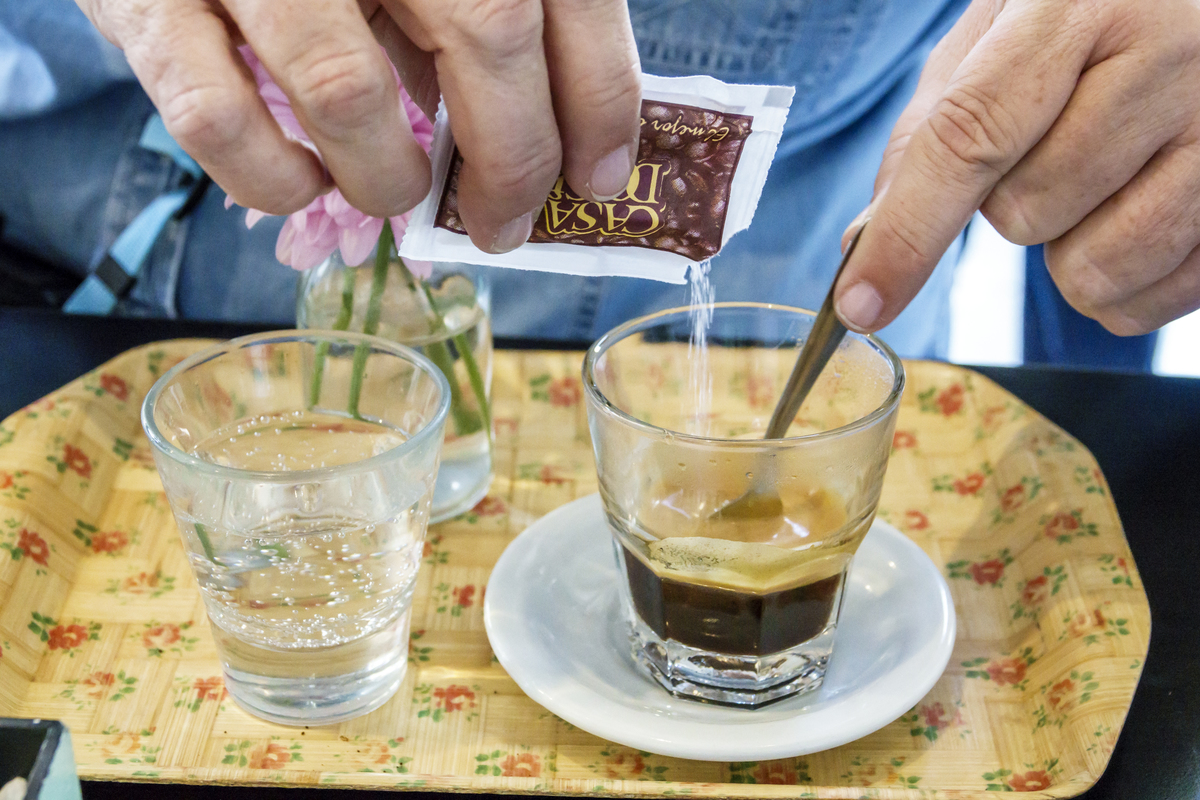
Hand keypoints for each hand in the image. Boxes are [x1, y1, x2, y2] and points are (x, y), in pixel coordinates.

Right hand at [74, 0, 641, 252]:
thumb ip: (463, 23)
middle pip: (489, 31)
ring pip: (350, 90)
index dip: (600, 97)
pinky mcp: (151, 4)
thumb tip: (529, 133)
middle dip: (516, 159)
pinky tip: (300, 185)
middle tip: (507, 224)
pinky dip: (273, 180)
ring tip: (397, 195)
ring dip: (389, 178)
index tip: (601, 176)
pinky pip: (219, 119)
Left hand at [834, 0, 1199, 335]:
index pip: (969, 137)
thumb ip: (928, 132)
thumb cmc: (1094, 12)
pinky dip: (1122, 285)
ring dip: (1068, 252)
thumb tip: (863, 244)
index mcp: (1077, 4)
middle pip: (1023, 214)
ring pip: (1090, 269)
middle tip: (1055, 144)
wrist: (1196, 3)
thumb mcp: (998, 34)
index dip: (906, 233)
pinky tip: (1136, 215)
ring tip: (1100, 181)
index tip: (859, 303)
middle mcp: (1167, 56)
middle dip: (1010, 205)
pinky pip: (1152, 300)